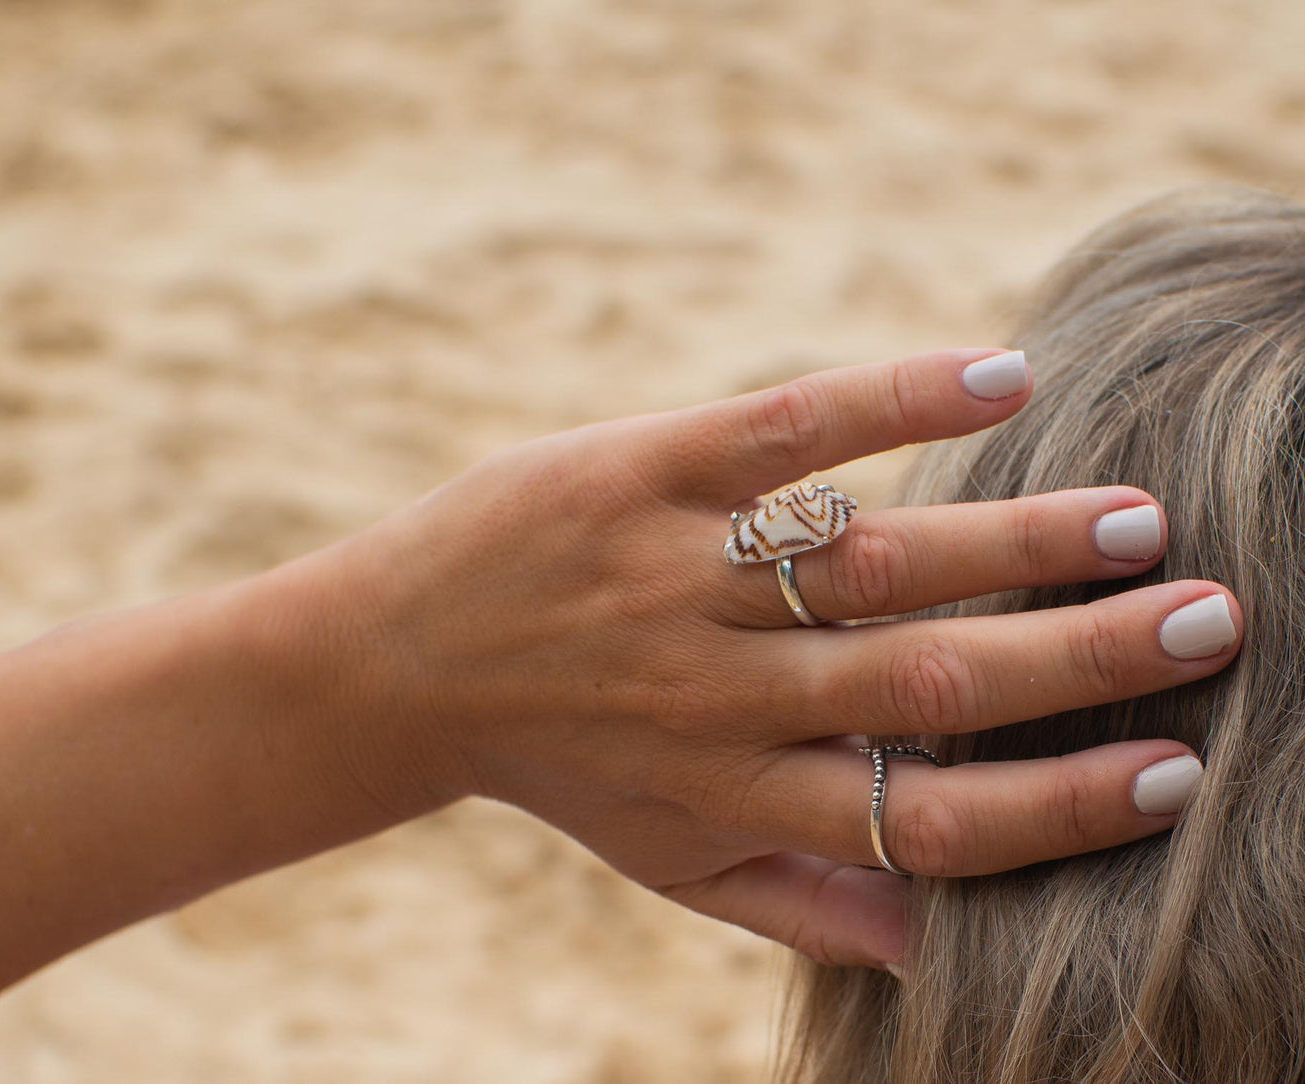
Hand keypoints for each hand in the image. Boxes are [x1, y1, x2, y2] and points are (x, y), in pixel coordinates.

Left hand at [295, 348, 1238, 970]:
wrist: (393, 667)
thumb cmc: (562, 763)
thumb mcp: (670, 861)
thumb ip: (803, 906)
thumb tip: (946, 951)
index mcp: (738, 791)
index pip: (926, 817)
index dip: (1058, 806)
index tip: (1173, 772)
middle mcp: (715, 691)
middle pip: (923, 681)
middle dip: (1076, 661)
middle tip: (1207, 618)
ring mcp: (674, 574)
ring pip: (870, 557)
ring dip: (1014, 539)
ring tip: (1136, 518)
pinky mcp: (632, 471)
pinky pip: (778, 429)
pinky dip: (891, 399)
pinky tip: (1002, 376)